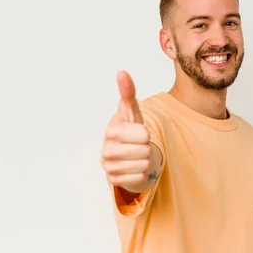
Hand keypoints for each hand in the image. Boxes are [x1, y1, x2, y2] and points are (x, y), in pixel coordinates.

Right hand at [101, 71, 152, 191]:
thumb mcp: (132, 112)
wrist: (126, 154)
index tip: (138, 133)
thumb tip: (121, 72)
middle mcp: (106, 150)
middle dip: (146, 148)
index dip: (146, 134)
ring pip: (144, 164)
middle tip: (137, 146)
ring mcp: (109, 167)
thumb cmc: (129, 130)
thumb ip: (128, 93)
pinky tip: (133, 167)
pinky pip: (140, 177)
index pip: (143, 134)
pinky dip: (141, 173)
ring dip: (145, 160)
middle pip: (145, 151)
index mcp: (111, 131)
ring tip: (135, 156)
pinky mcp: (114, 180)